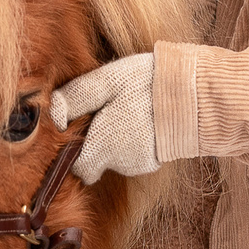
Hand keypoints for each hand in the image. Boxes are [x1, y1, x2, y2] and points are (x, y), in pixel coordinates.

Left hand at [51, 51, 158, 184]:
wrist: (195, 94)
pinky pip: (135, 155)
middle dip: (94, 143)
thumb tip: (52, 114)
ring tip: (127, 111)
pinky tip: (143, 119)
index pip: (76, 166)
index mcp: (101, 148)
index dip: (74, 148)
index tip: (79, 126)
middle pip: (95, 162)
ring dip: (115, 140)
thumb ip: (75, 98)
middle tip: (103, 113)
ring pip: (115, 158)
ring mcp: (140, 164)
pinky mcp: (157, 161)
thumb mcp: (105, 81)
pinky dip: (134, 141)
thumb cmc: (146, 84)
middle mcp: (119, 163)